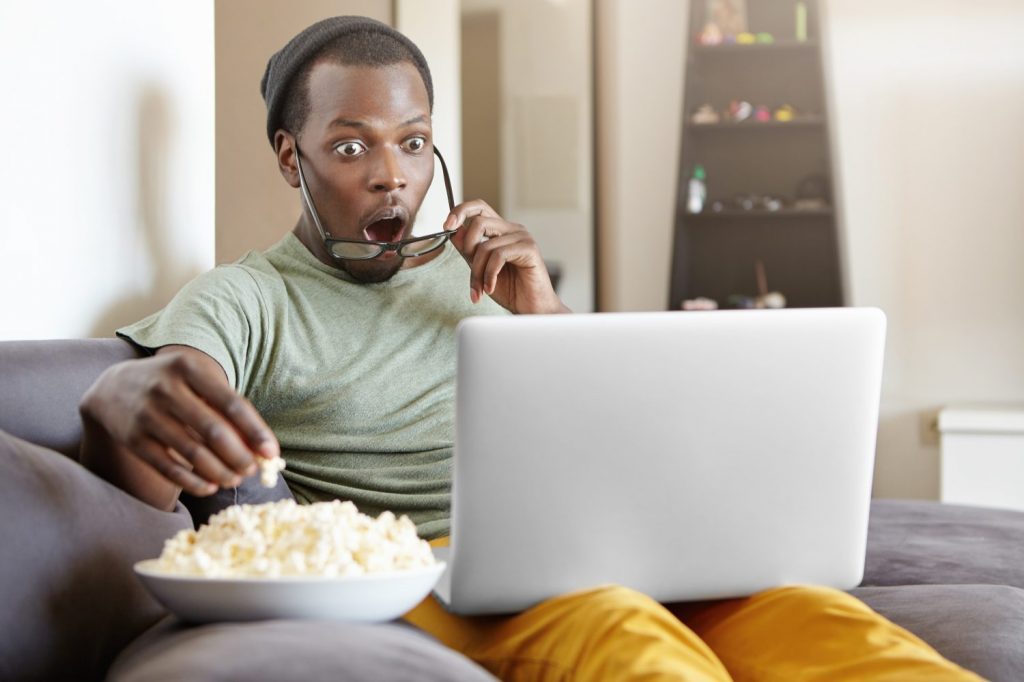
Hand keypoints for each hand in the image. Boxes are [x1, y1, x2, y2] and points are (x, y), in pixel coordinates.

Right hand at [79, 346, 278, 506]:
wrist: (114, 386)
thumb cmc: (173, 385)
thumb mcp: (199, 383)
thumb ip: (228, 410)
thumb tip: (261, 448)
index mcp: (189, 367)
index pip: (232, 403)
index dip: (255, 431)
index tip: (272, 452)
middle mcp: (166, 388)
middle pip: (214, 431)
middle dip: (239, 456)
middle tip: (252, 470)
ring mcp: (146, 414)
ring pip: (193, 452)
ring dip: (220, 472)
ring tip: (234, 480)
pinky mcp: (132, 439)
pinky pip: (168, 467)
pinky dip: (193, 481)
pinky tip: (210, 487)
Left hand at [445, 200, 569, 313]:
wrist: (530, 309)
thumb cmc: (510, 290)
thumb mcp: (481, 268)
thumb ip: (469, 250)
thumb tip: (453, 232)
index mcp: (501, 230)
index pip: (479, 207)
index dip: (460, 211)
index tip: (446, 226)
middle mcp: (512, 230)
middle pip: (479, 222)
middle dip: (467, 249)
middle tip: (471, 274)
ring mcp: (522, 237)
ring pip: (485, 245)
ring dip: (477, 272)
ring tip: (480, 289)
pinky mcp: (529, 249)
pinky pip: (498, 256)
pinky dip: (489, 275)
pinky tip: (489, 288)